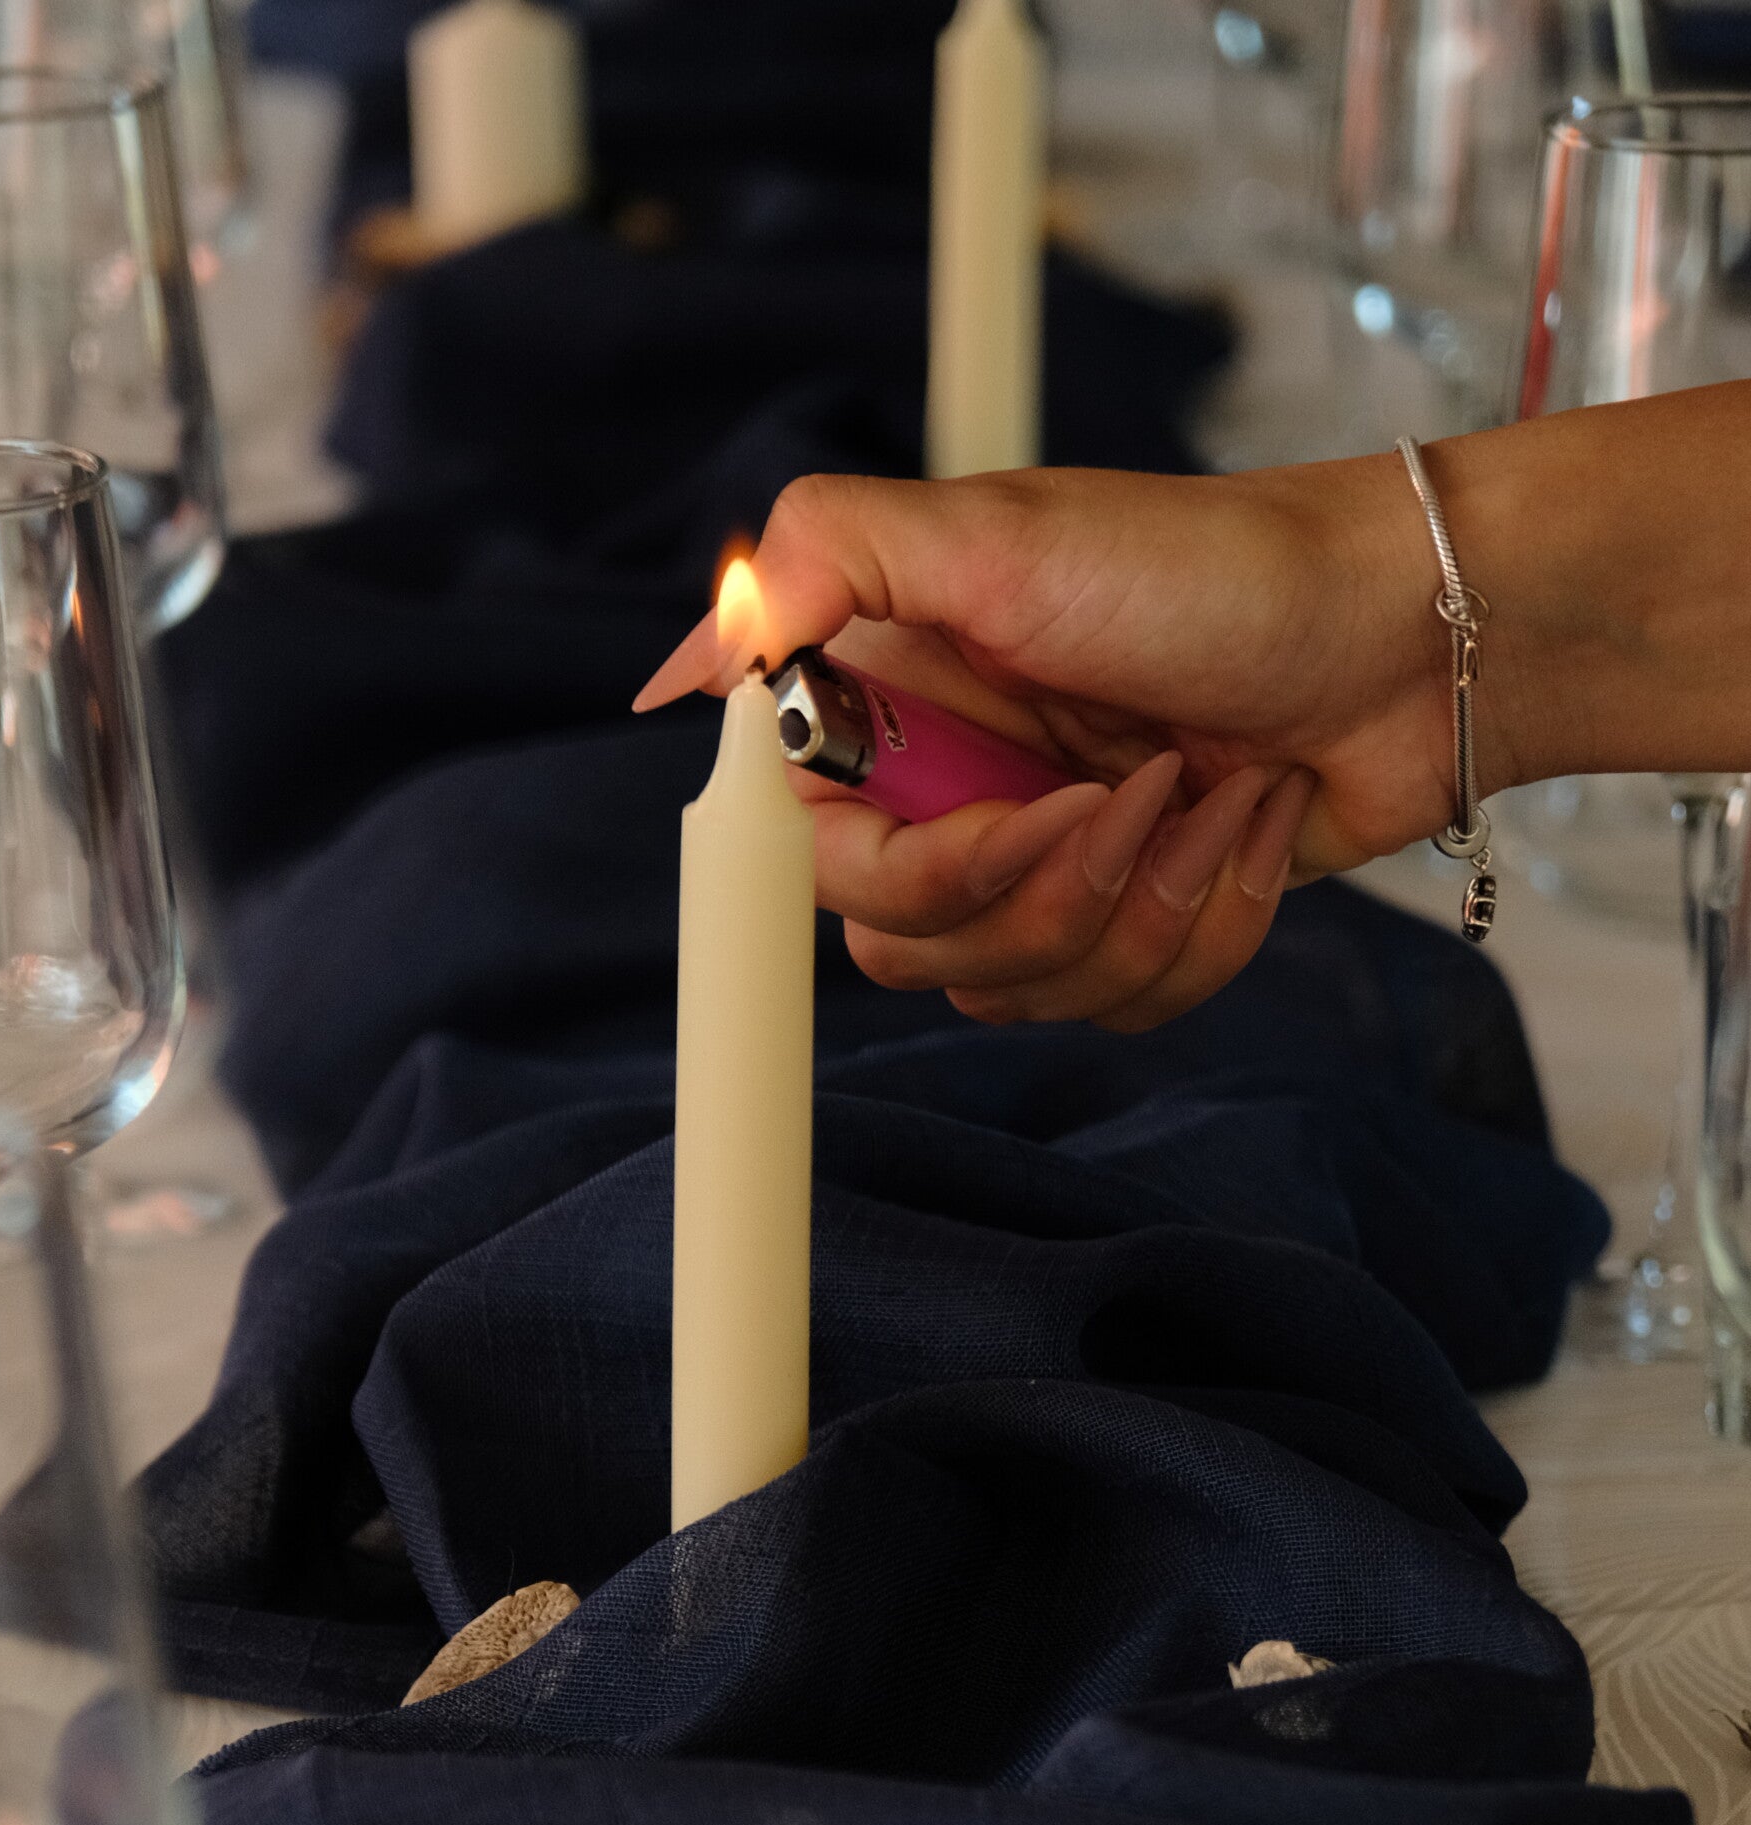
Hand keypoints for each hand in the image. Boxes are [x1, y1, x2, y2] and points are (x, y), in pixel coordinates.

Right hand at [634, 454, 1456, 1030]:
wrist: (1417, 634)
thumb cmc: (1219, 568)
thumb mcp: (1002, 533)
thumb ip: (826, 559)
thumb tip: (694, 656)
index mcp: (894, 700)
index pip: (800, 847)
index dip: (888, 864)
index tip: (985, 817)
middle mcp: (952, 788)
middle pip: (904, 944)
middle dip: (1034, 891)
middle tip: (1122, 793)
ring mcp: (1045, 863)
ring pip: (1015, 990)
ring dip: (1139, 902)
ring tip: (1205, 790)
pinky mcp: (1136, 919)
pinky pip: (1122, 1003)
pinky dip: (1207, 922)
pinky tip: (1251, 823)